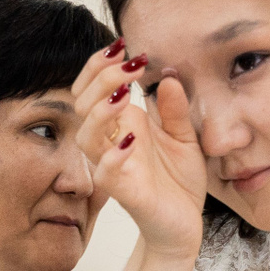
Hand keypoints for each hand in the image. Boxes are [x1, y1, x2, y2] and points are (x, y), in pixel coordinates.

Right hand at [70, 41, 208, 261]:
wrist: (185, 225)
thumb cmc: (179, 182)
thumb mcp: (185, 137)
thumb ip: (175, 108)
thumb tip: (167, 77)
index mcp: (123, 124)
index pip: (93, 88)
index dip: (99, 65)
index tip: (123, 46)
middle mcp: (113, 142)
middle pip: (84, 104)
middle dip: (102, 79)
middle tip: (130, 64)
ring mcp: (115, 166)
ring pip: (86, 137)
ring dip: (101, 112)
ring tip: (125, 95)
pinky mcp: (125, 192)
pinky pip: (106, 173)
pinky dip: (113, 156)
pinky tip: (131, 141)